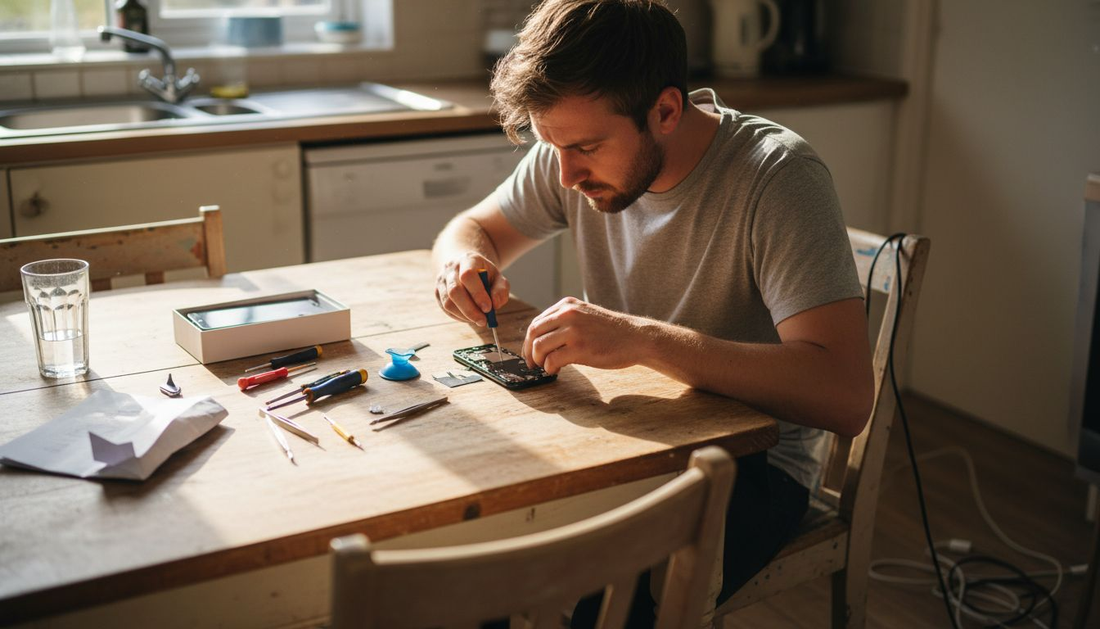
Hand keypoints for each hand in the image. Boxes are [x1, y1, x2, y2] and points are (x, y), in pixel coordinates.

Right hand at [435, 253, 509, 325]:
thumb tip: (495, 304)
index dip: (478, 294)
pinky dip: (458, 316)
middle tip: (483, 321)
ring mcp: (442, 280)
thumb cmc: (485, 274)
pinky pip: (445, 308)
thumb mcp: (498, 277)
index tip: (488, 308)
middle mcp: (451, 268)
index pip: (468, 275)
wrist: (466, 266)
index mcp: (468, 260)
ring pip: (448, 302)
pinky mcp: (437, 292)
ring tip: (478, 319)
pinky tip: (469, 317)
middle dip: (470, 310)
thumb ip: (501, 290)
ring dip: (464, 315)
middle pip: (454, 291)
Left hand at [523, 297, 646, 373]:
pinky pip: (552, 360)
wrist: (636, 338)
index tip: (529, 352)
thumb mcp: (586, 316)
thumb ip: (566, 322)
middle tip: (531, 363)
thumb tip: (543, 340)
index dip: (529, 340)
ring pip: (539, 346)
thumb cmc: (612, 331)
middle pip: (533, 333)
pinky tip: (555, 370)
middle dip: (528, 351)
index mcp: (568, 305)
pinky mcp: (579, 348)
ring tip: (544, 368)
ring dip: (538, 361)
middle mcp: (568, 314)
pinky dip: (549, 368)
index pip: (537, 322)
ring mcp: (573, 330)